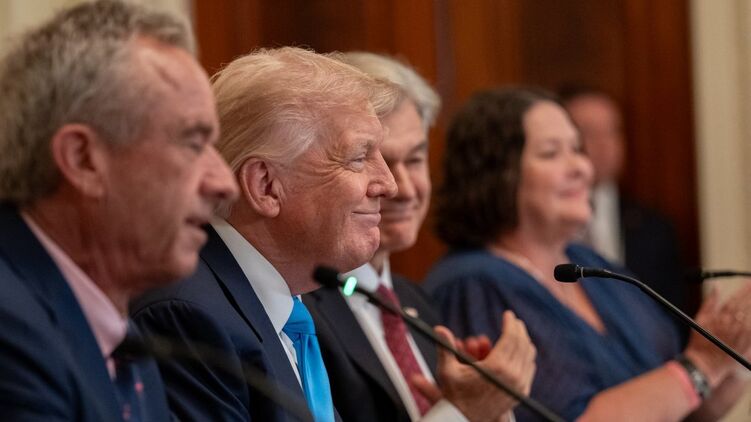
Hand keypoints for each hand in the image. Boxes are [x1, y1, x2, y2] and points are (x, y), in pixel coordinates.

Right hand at [412, 311, 535, 421]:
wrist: (465, 420)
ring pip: (529, 355)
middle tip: (513, 320)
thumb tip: (439, 328)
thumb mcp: (447, 371)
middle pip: (523, 344)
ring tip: (517, 332)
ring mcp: (520, 386)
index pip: (511, 338)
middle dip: (518, 329)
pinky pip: (530, 368)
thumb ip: (446, 347)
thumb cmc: (455, 396)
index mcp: (497, 368)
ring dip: (524, 341)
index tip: (508, 314)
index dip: (510, 323)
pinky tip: (520, 350)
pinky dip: (526, 356)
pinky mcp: (522, 393)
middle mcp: (513, 376)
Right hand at [684, 282, 750, 385]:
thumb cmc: (700, 342)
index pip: (737, 299)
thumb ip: (710, 302)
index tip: (750, 282)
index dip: (745, 290)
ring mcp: (742, 334)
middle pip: (748, 306)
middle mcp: (733, 324)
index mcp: (721, 316)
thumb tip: (716, 286)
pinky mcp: (747, 344)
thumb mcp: (701, 319)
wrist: (705, 365)